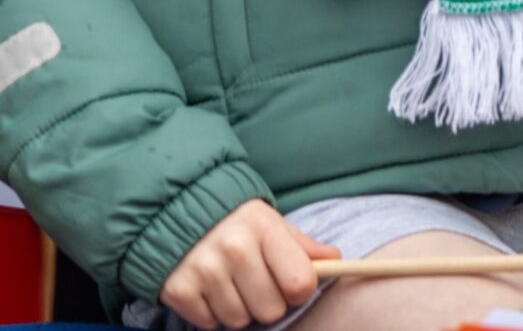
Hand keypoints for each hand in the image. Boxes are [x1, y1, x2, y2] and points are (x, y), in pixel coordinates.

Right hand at [159, 199, 334, 328]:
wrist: (177, 211)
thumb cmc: (236, 223)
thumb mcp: (272, 224)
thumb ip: (303, 246)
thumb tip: (336, 260)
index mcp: (265, 229)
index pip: (299, 283)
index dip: (300, 291)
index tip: (292, 285)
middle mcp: (235, 250)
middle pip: (271, 310)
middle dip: (269, 303)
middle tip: (258, 285)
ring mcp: (204, 271)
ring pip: (239, 320)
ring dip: (239, 310)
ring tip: (232, 285)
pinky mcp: (178, 290)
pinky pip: (209, 323)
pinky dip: (212, 313)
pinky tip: (210, 290)